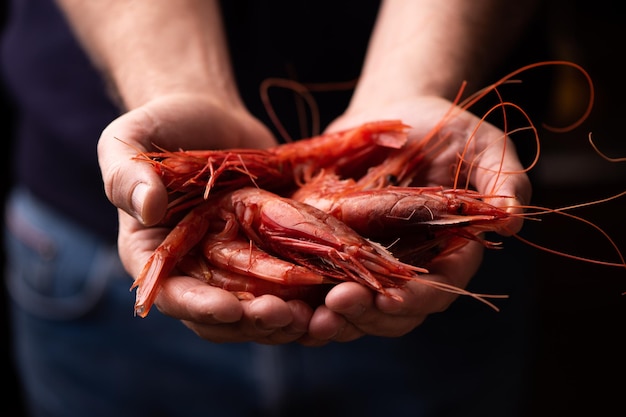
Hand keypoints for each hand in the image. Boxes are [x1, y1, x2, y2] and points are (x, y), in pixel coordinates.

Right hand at [98, 93, 313, 342]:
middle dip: (254, 322)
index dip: (200, 307)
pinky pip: (290, 286)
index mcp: (155, 256)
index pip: (173, 295)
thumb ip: (126, 172)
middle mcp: (196, 271)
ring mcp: (236, 266)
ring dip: (288, 320)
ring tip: (318, 317)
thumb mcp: (130, 139)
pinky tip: (337, 296)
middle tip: (287, 316)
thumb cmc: (165, 127)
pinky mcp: (271, 254)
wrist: (214, 121)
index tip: (231, 309)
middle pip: (222, 317)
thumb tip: (145, 207)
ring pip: (260, 311)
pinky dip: (311, 298)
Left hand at [300, 95, 531, 342]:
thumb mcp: (484, 146)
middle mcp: (410, 267)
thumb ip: (503, 180)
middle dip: (368, 315)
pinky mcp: (336, 249)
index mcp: (449, 251)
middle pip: (394, 310)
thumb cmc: (446, 129)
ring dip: (335, 319)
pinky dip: (306, 297)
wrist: (394, 114)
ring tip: (312, 319)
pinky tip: (286, 301)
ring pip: (356, 307)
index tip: (393, 299)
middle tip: (339, 306)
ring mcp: (370, 261)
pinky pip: (320, 283)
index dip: (419, 298)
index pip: (440, 288)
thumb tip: (514, 219)